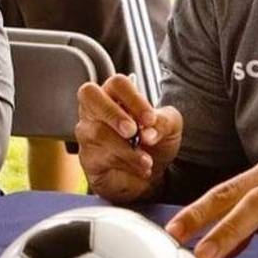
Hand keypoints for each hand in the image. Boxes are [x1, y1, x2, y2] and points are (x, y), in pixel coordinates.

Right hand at [76, 74, 182, 203]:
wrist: (152, 173)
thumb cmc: (155, 141)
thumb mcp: (170, 127)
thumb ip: (163, 123)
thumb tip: (147, 133)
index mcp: (117, 94)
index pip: (117, 83)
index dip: (133, 98)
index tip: (150, 119)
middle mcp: (97, 109)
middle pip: (89, 95)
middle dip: (113, 113)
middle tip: (133, 131)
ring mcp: (87, 132)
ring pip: (97, 132)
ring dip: (127, 149)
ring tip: (147, 160)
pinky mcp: (88, 158)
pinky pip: (100, 157)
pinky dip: (125, 164)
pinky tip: (139, 169)